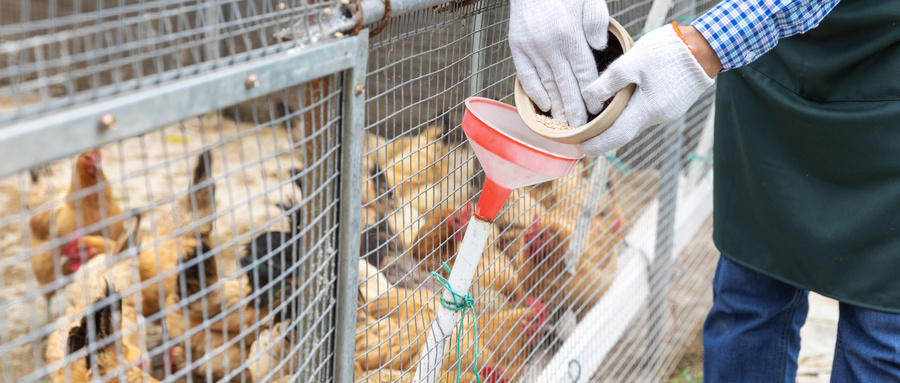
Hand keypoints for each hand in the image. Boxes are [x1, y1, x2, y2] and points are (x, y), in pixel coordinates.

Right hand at [509, 0, 609, 126]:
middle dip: (575, 108)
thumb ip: (596, 22)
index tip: (598, 110)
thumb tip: (598, 49)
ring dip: (556, 105)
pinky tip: (545, 106)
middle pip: (565, 83)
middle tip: (582, 127)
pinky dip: (535, 93)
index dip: (590, 93)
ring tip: (565, 124)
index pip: (583, 72)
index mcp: (569, 33)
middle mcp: (549, 44)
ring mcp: (531, 47)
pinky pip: (525, 76)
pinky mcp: (516, 46)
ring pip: (546, 83)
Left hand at [576, 24, 717, 156]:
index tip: (581, 148)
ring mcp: (668, 112)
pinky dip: (631, 113)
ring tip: (597, 119)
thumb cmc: (671, 51)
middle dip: (604, 135)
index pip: (617, 136)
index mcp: (648, 109)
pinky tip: (621, 104)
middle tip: (583, 134)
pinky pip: (646, 113)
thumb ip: (610, 80)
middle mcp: (659, 117)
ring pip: (636, 122)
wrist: (707, 47)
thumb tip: (589, 96)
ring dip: (618, 123)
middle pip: (625, 131)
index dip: (597, 144)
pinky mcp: (673, 104)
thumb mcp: (634, 60)